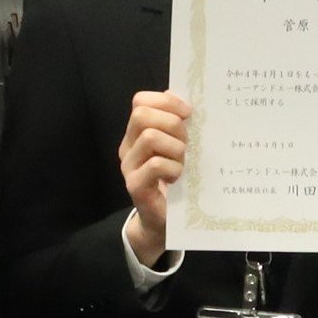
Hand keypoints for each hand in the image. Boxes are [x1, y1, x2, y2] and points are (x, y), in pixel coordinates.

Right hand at [119, 90, 191, 266]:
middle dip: (171, 123)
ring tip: (183, 162)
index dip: (165, 101)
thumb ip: (176, 124)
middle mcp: (129, 147)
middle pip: (141, 115)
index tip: (188, 112)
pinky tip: (178, 177)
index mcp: (137, 133)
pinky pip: (156, 164)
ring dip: (175, 147)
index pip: (140, 101)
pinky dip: (174, 168)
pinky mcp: (136, 185)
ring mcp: (129, 166)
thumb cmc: (175, 180)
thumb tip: (180, 97)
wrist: (163, 220)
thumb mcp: (177, 148)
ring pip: (150, 137)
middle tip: (186, 141)